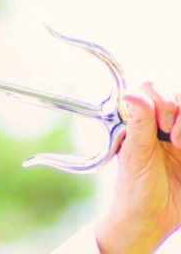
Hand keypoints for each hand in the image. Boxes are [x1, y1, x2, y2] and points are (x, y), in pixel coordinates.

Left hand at [96, 84, 180, 252]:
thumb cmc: (136, 186)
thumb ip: (139, 122)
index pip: (153, 88)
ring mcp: (178, 136)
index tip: (162, 128)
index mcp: (139, 118)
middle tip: (174, 140)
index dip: (161, 102)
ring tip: (180, 147)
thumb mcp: (137, 153)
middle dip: (177, 112)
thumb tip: (131, 93)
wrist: (151, 218)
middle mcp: (160, 123)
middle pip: (176, 95)